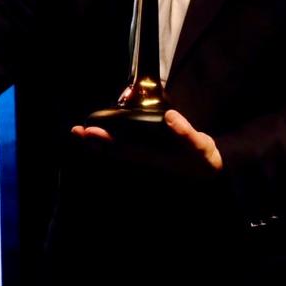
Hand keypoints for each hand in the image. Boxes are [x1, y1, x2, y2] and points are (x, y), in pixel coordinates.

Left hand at [69, 108, 222, 171]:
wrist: (210, 168)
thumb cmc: (202, 158)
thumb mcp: (199, 145)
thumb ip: (186, 132)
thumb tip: (170, 117)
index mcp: (152, 159)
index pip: (122, 150)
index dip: (104, 141)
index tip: (89, 131)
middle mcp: (144, 159)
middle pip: (113, 152)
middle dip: (94, 143)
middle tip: (75, 131)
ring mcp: (144, 157)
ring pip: (116, 150)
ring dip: (98, 142)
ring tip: (80, 132)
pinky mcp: (147, 152)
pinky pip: (123, 148)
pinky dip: (110, 140)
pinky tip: (102, 133)